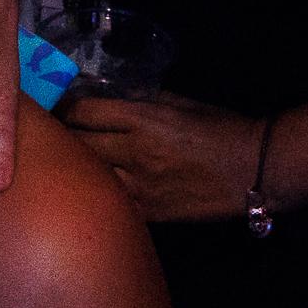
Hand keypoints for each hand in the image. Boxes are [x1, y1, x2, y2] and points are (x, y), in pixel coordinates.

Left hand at [52, 86, 262, 224]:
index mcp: (143, 119)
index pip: (82, 112)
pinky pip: (109, 202)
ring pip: (87, 177)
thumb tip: (106, 94)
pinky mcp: (148, 213)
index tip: (58, 107)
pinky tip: (93, 188)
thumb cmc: (221, 129)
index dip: (64, 108)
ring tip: (66, 162)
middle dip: (61, 136)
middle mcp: (135, 153)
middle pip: (76, 144)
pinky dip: (98, 193)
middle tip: (53, 133)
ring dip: (75, 167)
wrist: (254, 170)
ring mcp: (139, 187)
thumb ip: (140, 99)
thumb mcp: (179, 102)